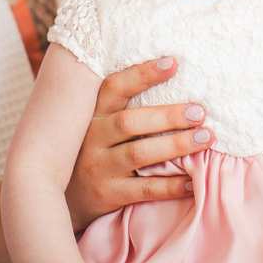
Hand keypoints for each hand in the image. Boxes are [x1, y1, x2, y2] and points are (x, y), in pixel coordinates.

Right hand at [65, 58, 213, 230]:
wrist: (56, 200)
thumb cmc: (91, 152)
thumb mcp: (96, 126)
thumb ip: (123, 106)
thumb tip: (172, 73)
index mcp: (93, 115)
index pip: (114, 87)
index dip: (143, 74)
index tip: (173, 63)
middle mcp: (92, 138)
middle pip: (131, 122)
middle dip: (168, 116)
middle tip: (200, 112)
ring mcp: (97, 168)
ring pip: (139, 153)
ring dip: (175, 145)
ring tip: (205, 138)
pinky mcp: (106, 195)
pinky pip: (143, 190)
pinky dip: (170, 185)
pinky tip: (193, 180)